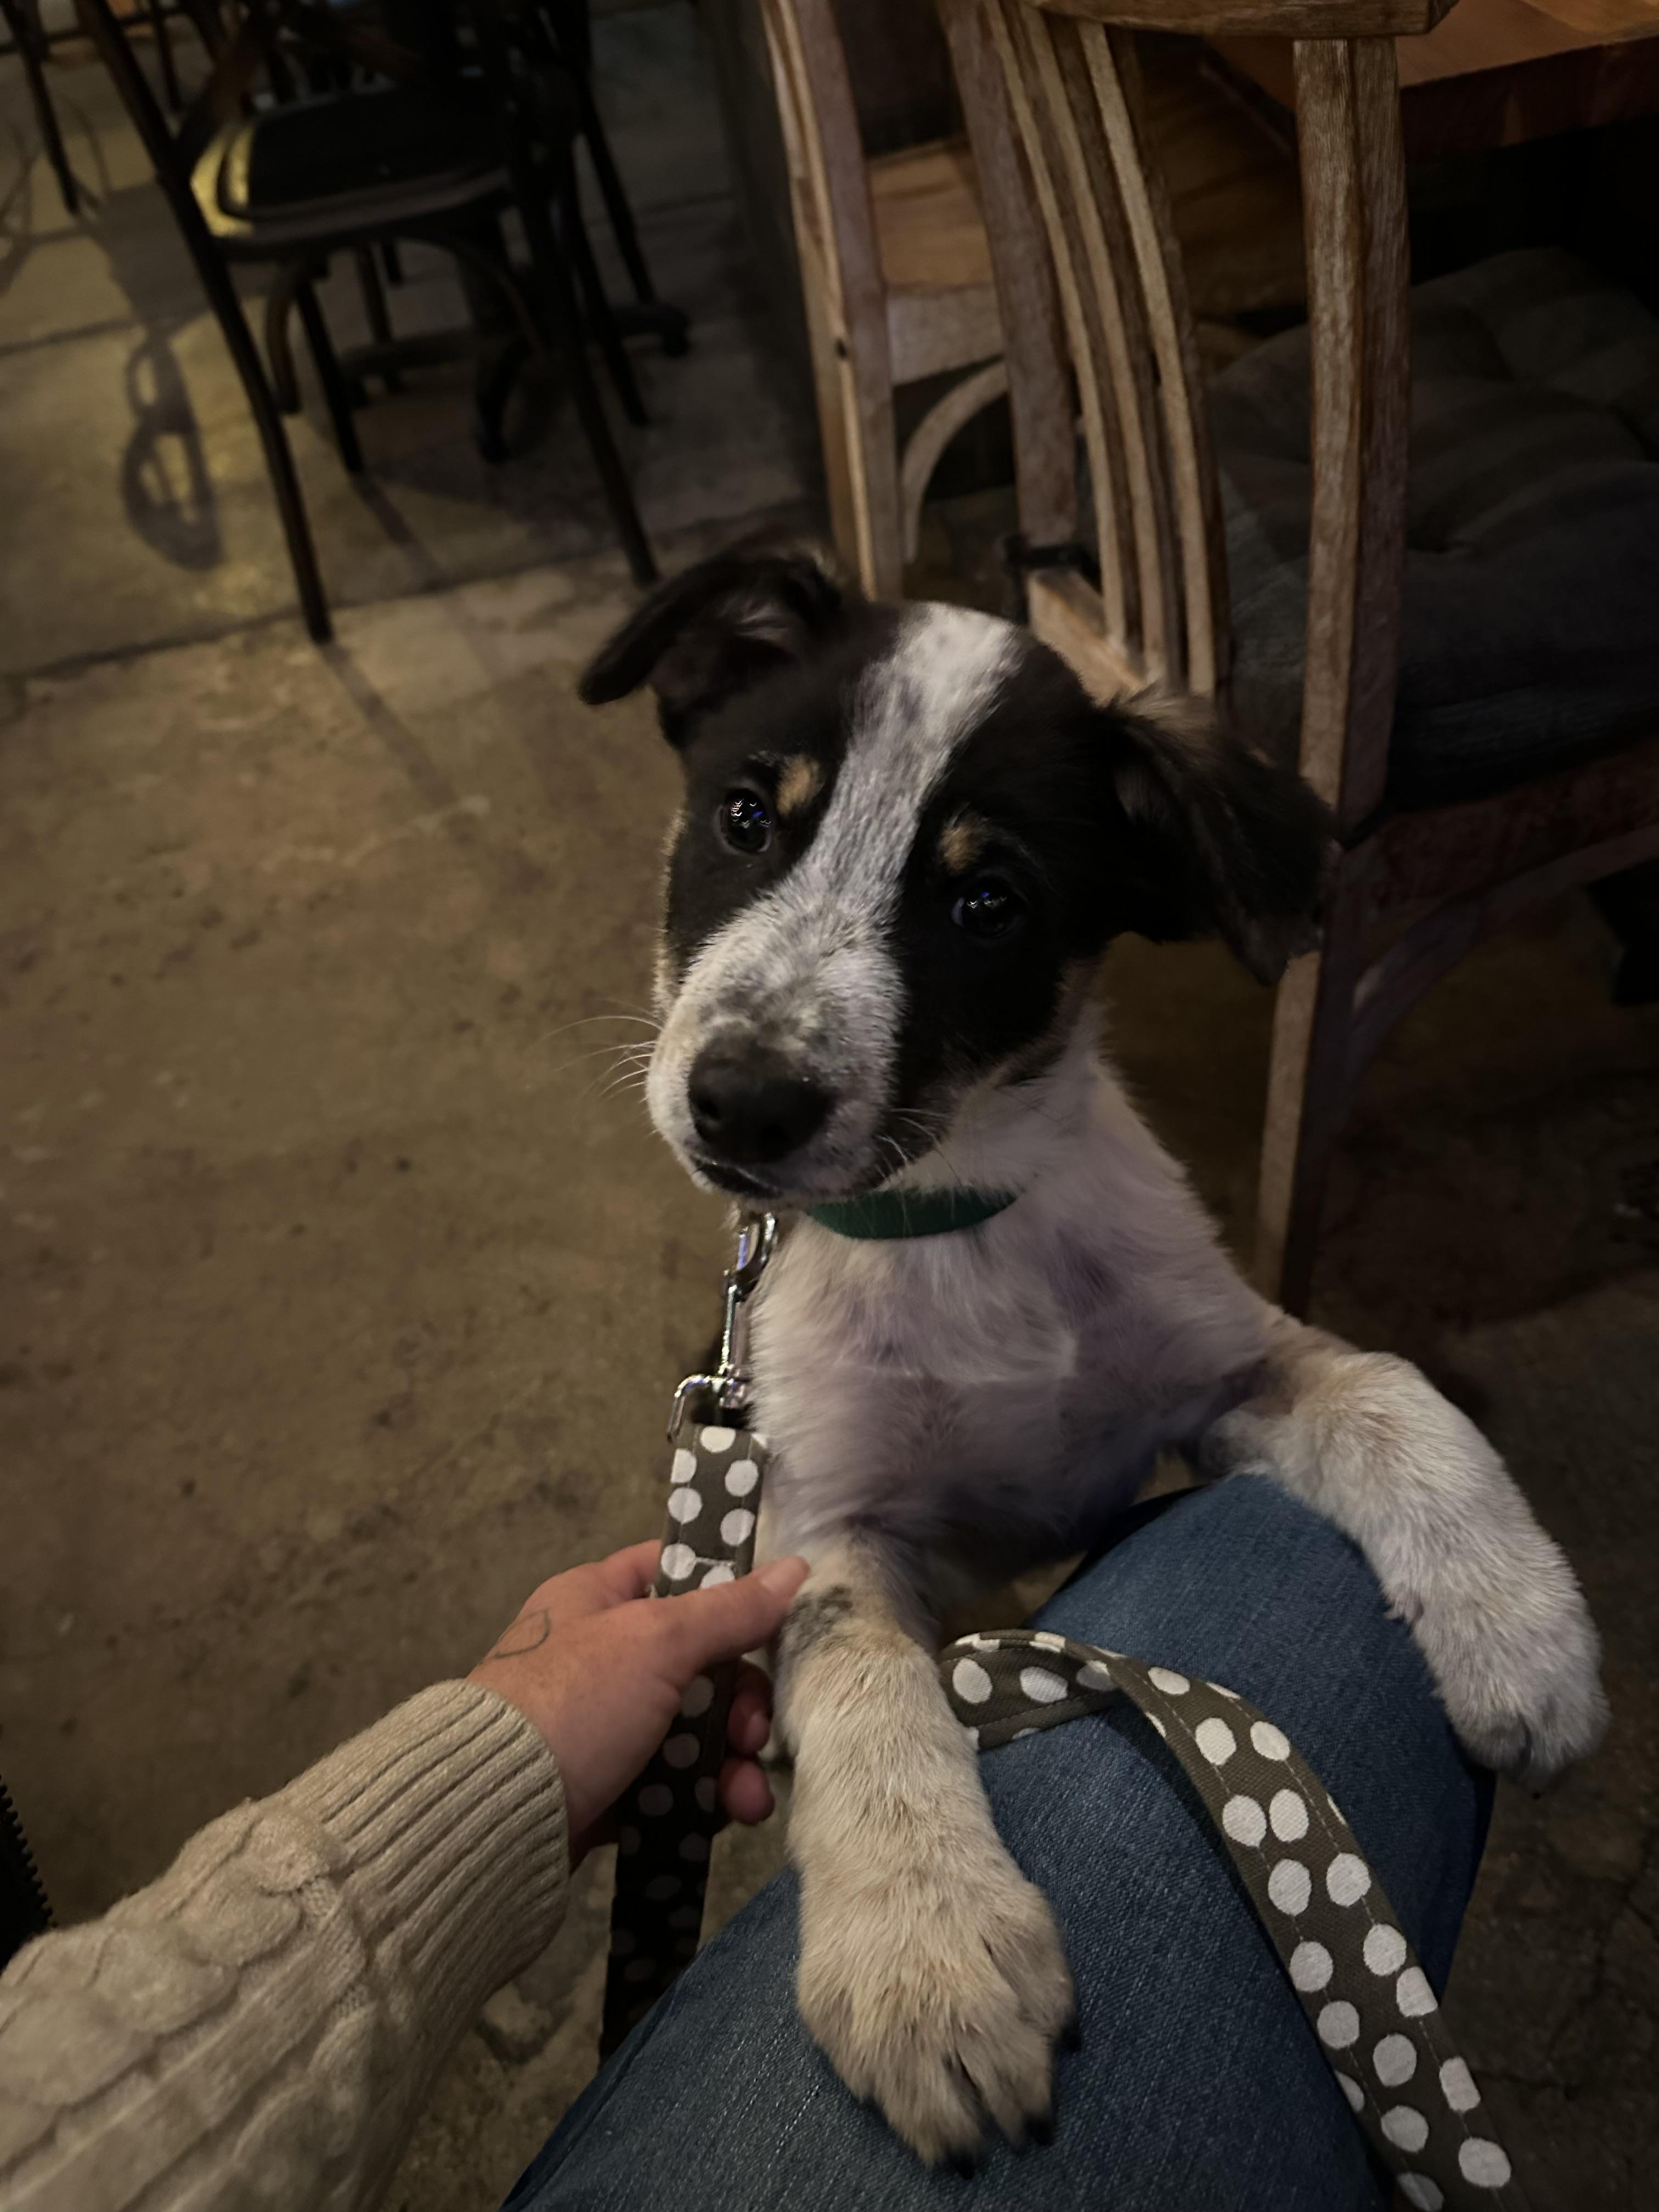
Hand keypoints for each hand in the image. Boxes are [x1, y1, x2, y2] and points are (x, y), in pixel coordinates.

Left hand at [469, 1541, 808, 1859]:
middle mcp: (596, 1655)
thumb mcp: (657, 1641)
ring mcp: (599, 1724)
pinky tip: (724, 1817)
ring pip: (691, 1730)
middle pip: (698, 1663)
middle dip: (741, 1705)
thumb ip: (731, 1609)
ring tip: (747, 1800)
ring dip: (732, 1762)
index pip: (674, 1571)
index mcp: (596, 1598)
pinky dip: (701, 1797)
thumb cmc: (577, 1701)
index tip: (770, 1627)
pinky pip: (669, 1782)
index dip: (728, 1593)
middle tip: (754, 1735)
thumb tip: (797, 1567)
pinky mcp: (602, 1785)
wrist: (494, 1814)